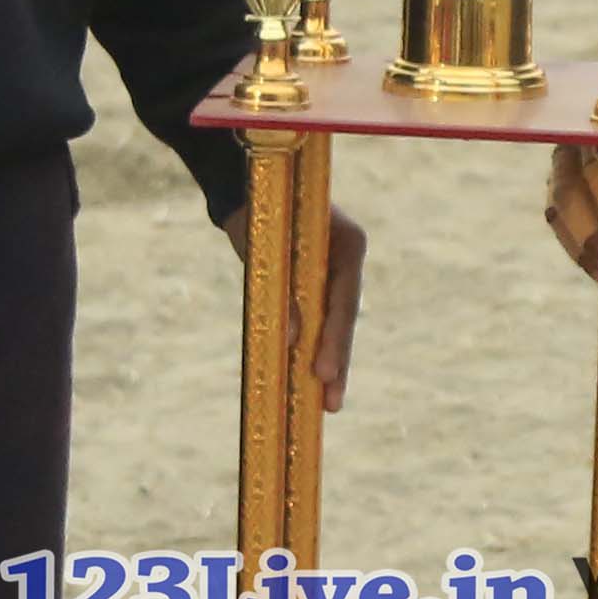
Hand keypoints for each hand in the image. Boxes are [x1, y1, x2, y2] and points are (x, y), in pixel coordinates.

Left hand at [235, 204, 370, 408]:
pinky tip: (315, 384)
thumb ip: (282, 292)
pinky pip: (323, 322)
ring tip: (328, 405)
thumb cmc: (258, 213)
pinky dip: (319, 350)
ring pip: (337, 327)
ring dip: (333, 364)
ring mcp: (337, 275)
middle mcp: (349, 261)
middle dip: (338, 363)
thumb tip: (294, 337)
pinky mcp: (320, 287)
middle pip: (344, 320)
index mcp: (348, 244)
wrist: (248, 193)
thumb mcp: (265, 253)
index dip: (335, 340)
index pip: (344, 301)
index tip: (324, 374)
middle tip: (331, 404)